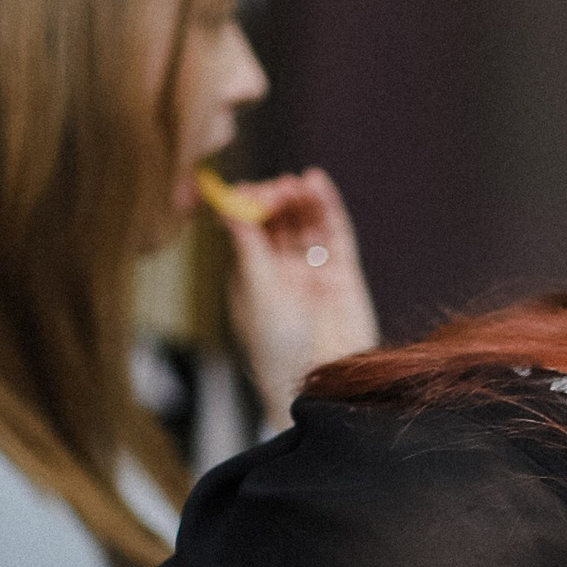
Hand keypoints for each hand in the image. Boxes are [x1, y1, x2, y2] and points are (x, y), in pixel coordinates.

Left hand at [222, 168, 377, 427]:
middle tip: (278, 189)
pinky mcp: (342, 273)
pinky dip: (326, 206)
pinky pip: (334, 232)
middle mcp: (281, 268)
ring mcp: (312, 269)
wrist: (318, 384)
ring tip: (299, 182)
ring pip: (306, 221)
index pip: (247, 225)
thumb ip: (245, 246)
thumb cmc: (276, 349)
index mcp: (251, 273)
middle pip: (278, 218)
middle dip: (276, 197)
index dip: (248, 203)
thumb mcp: (255, 292)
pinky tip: (317, 183)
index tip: (247, 191)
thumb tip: (225, 204)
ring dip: (300, 197)